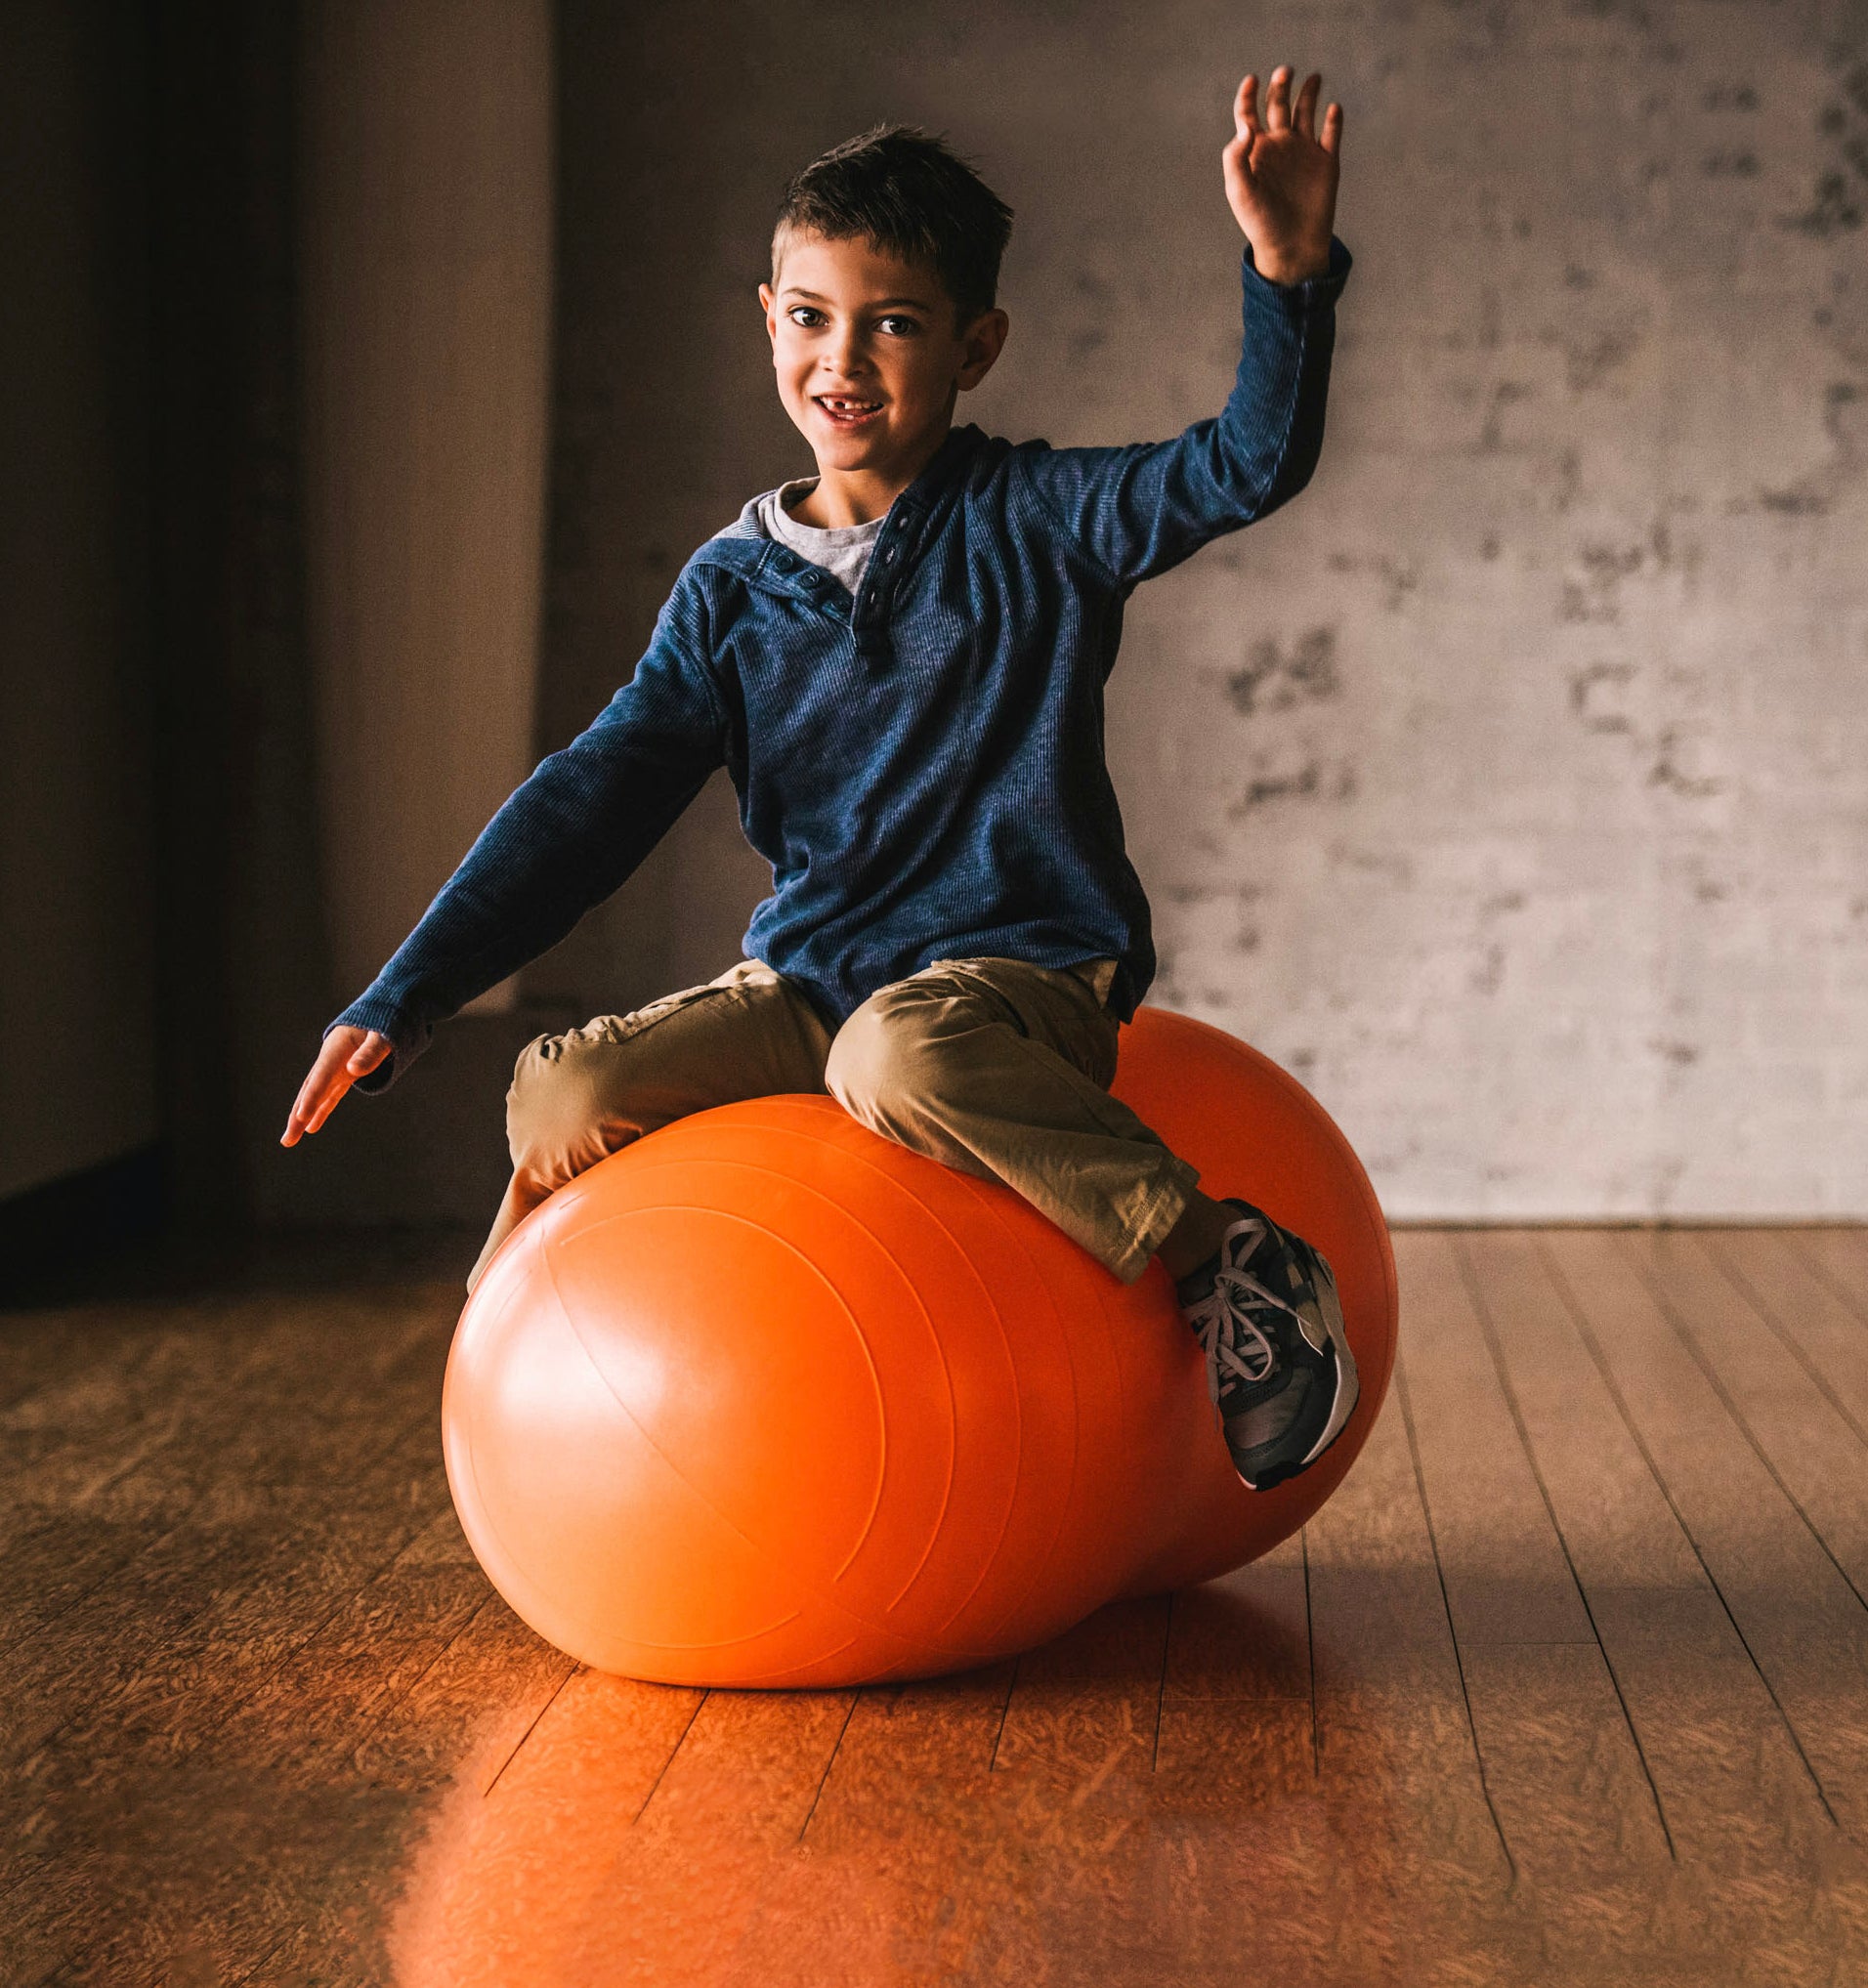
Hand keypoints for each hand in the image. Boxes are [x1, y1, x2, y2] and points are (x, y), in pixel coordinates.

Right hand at [281, 1025, 392, 1145]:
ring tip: (289, 1140)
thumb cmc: (386, 1019)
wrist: (386, 1007)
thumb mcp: (383, 1034)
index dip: (312, 1096)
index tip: (302, 1117)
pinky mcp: (344, 1074)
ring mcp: (336, 1067)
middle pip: (310, 1090)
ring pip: (315, 1095)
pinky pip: (329, 1096)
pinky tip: (311, 1128)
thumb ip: (370, 1052)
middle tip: (286, 1140)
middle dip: (298, 1116)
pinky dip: (321, 1110)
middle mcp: (331, 1059)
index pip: (322, 1075)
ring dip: (303, 1117)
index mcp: (337, 1047)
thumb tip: (353, 1071)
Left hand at [1222, 65, 1341, 284]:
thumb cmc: (1260, 223)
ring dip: (1309, 92)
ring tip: (1313, 77)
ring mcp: (1304, 151)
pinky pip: (1332, 134)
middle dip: (1280, 84)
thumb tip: (1246, 126)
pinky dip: (1334, 120)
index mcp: (1255, 150)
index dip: (1247, 94)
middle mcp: (1279, 145)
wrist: (1291, 247)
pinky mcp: (1327, 162)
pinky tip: (1333, 110)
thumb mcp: (1240, 192)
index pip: (1247, 113)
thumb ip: (1236, 158)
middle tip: (1284, 71)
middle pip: (1278, 104)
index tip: (1251, 80)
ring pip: (1306, 111)